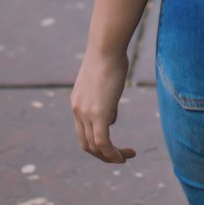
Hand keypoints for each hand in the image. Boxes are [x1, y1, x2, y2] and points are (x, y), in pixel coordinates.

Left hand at [70, 46, 136, 163]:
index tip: (114, 142)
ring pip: (95, 147)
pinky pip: (103, 142)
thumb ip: (105, 100)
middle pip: (86, 144)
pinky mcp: (98, 114)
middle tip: (120, 156)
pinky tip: (123, 156)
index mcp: (77, 103)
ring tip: (126, 157)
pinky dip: (112, 154)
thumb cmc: (109, 57)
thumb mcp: (105, 81)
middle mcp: (77, 111)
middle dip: (102, 155)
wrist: (106, 47)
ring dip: (110, 156)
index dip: (97, 141)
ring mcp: (86, 113)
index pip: (83, 131)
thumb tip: (111, 118)